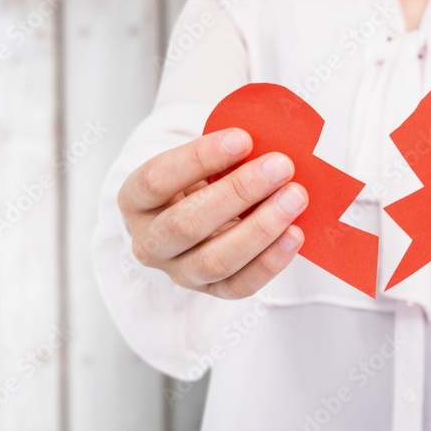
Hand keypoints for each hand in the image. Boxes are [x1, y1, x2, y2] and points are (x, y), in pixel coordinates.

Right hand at [117, 128, 307, 298]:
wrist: (199, 216)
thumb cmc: (200, 181)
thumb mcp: (199, 162)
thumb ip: (223, 154)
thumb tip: (266, 149)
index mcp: (135, 200)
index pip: (157, 180)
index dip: (199, 158)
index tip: (243, 139)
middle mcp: (148, 242)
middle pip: (186, 224)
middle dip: (238, 192)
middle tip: (280, 167)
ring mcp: (177, 272)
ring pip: (213, 261)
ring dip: (259, 229)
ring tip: (294, 198)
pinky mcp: (209, 292)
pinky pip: (239, 285)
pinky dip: (270, 261)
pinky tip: (294, 234)